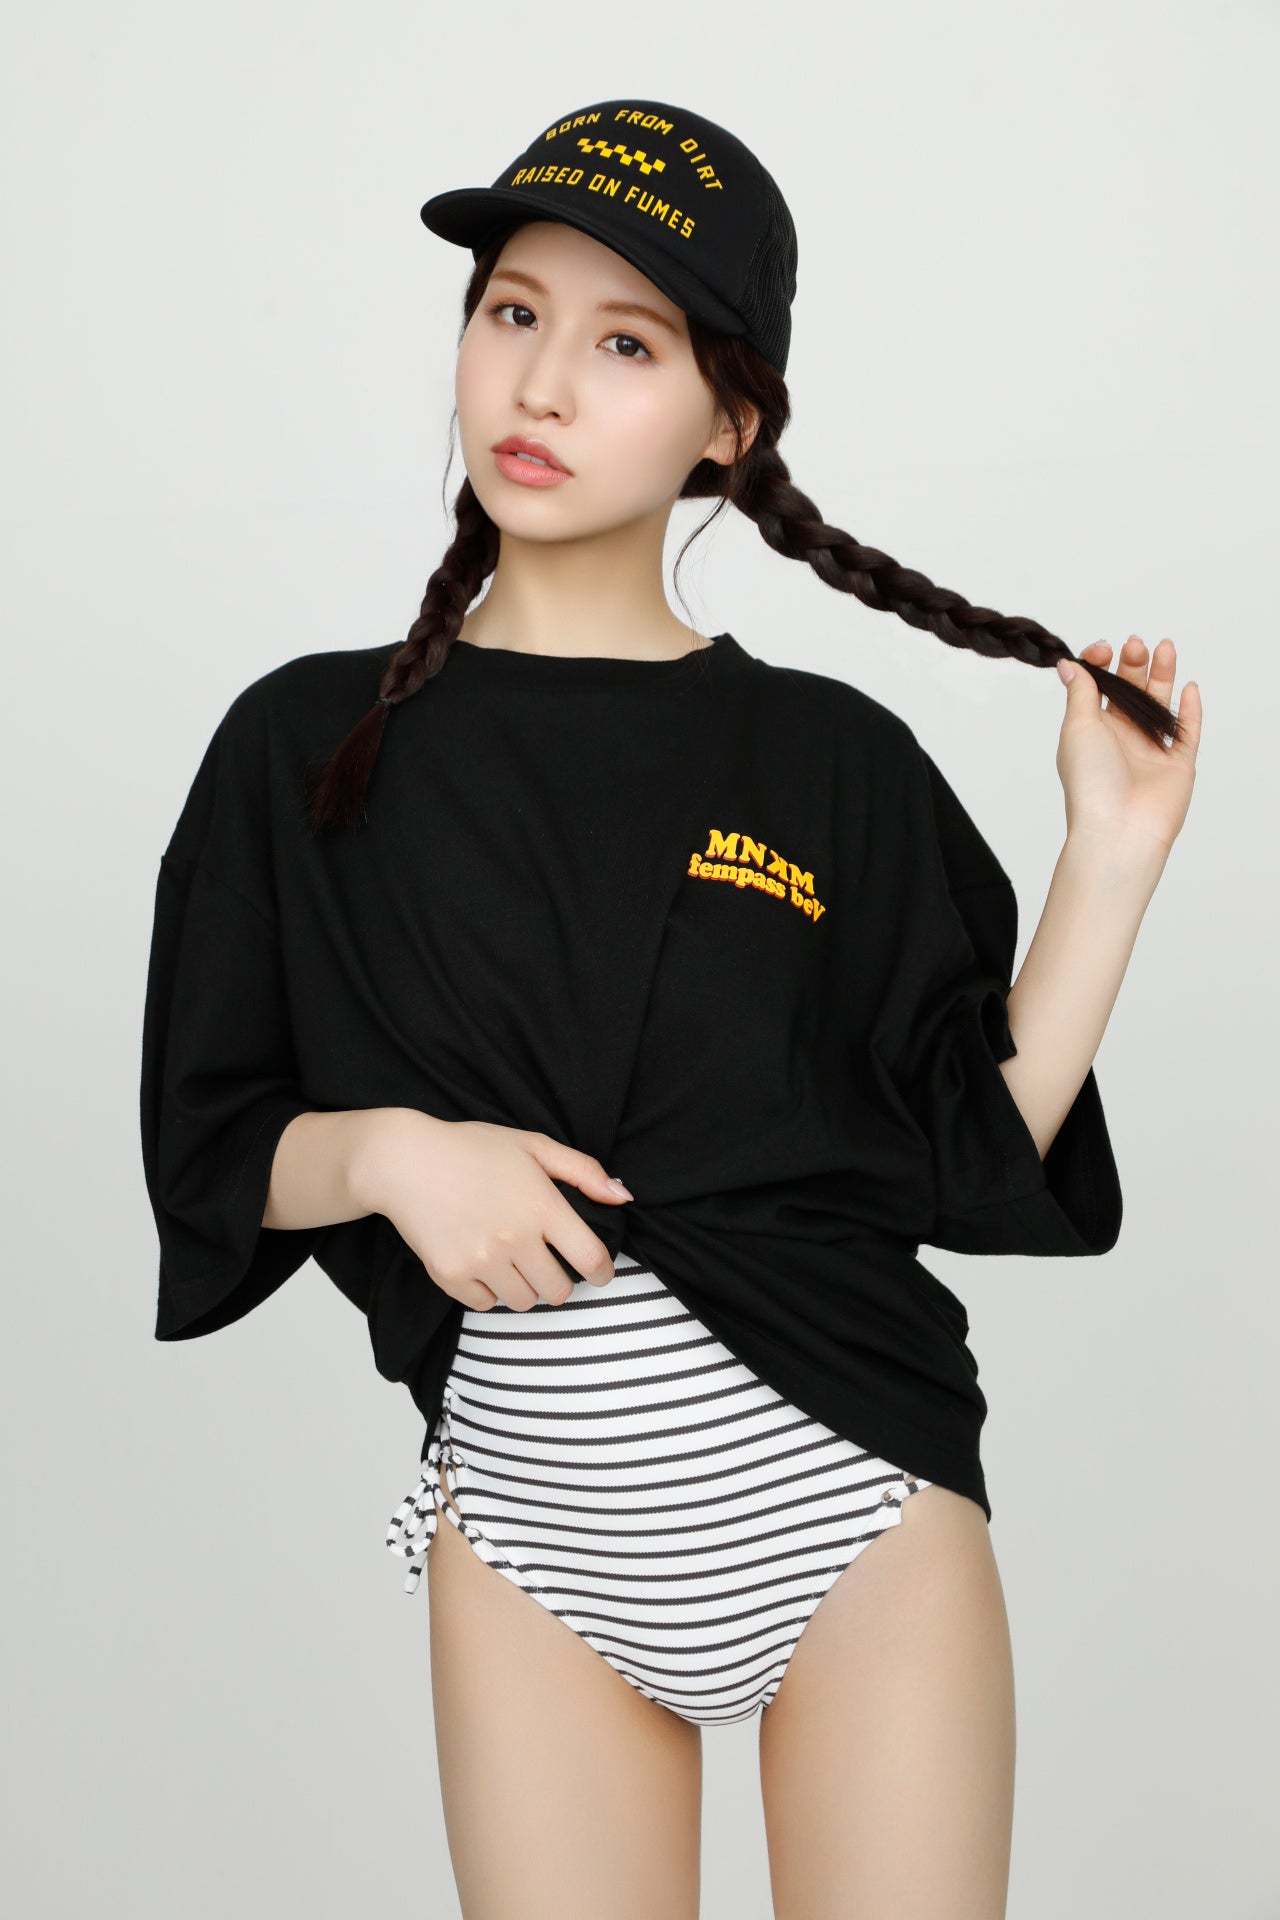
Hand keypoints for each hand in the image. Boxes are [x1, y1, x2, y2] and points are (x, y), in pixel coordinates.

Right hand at [348, 1111, 632, 1310]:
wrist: (404, 1161)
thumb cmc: (471, 1149)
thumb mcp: (532, 1145)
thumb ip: (583, 1171)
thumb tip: (623, 1197)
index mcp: (541, 1205)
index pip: (591, 1258)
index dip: (603, 1271)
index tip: (598, 1272)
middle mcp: (514, 1237)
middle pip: (559, 1291)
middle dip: (559, 1281)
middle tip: (546, 1263)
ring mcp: (481, 1260)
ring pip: (523, 1302)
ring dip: (524, 1288)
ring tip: (511, 1261)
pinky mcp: (450, 1276)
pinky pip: (485, 1305)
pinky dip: (488, 1292)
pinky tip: (482, 1264)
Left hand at [1056, 635, 1201, 857]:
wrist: (1119, 828)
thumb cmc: (1090, 782)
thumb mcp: (1078, 727)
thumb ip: (1079, 693)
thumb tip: (1067, 664)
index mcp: (1091, 731)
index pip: (1098, 689)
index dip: (1101, 665)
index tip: (1105, 650)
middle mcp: (1120, 739)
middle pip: (1130, 692)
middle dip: (1133, 665)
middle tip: (1135, 645)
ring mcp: (1150, 751)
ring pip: (1160, 705)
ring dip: (1163, 676)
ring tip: (1164, 648)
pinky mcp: (1177, 765)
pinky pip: (1187, 733)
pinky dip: (1190, 710)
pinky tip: (1189, 687)